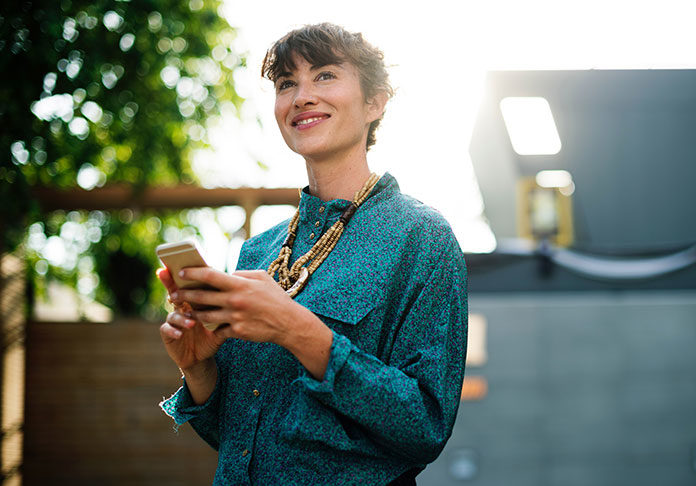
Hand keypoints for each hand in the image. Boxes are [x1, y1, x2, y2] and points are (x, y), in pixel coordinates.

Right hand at [156, 268, 224, 371]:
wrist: (203, 356)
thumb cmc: (213, 334)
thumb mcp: (222, 320)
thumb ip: (227, 306)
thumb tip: (241, 291)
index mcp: (194, 301)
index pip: (189, 284)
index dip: (185, 274)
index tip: (183, 265)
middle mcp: (181, 307)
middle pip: (174, 292)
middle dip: (170, 283)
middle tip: (169, 277)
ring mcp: (173, 320)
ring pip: (173, 313)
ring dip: (181, 316)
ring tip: (191, 322)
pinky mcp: (168, 333)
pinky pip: (167, 329)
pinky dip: (173, 330)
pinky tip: (179, 334)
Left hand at [173, 267, 333, 379]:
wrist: (288, 323)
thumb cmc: (275, 297)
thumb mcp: (262, 277)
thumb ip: (242, 274)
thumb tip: (227, 274)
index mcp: (239, 284)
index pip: (209, 275)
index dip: (192, 273)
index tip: (181, 272)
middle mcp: (235, 300)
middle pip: (201, 296)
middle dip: (183, 295)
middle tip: (173, 294)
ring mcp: (235, 317)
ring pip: (205, 316)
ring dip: (192, 313)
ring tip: (185, 310)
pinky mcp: (237, 332)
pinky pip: (218, 329)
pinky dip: (211, 327)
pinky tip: (205, 325)